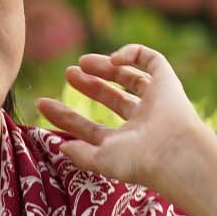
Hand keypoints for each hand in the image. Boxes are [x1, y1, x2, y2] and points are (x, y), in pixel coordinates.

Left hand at [35, 43, 216, 202]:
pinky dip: (132, 53)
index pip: (91, 128)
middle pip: (110, 98)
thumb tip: (60, 147)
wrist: (173, 151)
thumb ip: (80, 155)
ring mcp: (155, 101)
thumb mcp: (100, 160)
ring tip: (83, 62)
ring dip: (105, 67)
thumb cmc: (138, 161)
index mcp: (125, 144)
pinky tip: (114, 59)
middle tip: (68, 74)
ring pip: (129, 77)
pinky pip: (151, 59)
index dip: (67, 116)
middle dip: (88, 85)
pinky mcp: (167, 81)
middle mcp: (141, 122)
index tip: (43, 104)